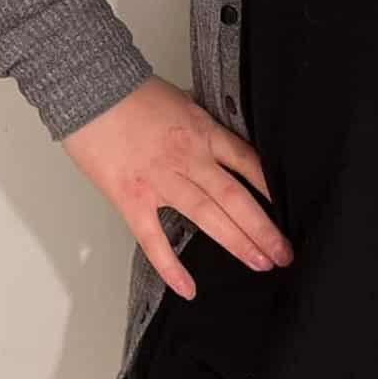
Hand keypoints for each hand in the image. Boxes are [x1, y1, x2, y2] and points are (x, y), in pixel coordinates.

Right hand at [59, 75, 292, 299]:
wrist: (89, 90)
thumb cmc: (131, 92)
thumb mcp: (182, 100)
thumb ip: (202, 125)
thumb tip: (218, 139)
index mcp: (203, 132)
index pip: (248, 163)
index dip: (270, 189)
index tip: (287, 210)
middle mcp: (189, 159)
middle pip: (235, 197)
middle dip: (263, 228)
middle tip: (283, 253)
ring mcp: (161, 181)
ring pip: (208, 217)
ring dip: (237, 242)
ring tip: (260, 263)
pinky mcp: (132, 198)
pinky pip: (154, 239)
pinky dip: (171, 266)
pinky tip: (188, 287)